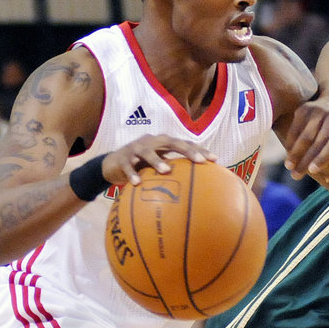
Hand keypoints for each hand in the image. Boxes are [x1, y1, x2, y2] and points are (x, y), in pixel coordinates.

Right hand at [101, 134, 216, 184]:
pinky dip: (132, 174)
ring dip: (157, 161)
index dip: (200, 150)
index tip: (215, 159)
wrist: (113, 165)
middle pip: (172, 142)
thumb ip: (176, 171)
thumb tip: (198, 186)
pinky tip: (137, 183)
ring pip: (148, 152)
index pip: (186, 144)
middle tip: (200, 161)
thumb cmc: (143, 166)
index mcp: (164, 143)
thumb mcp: (159, 166)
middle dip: (188, 151)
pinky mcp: (122, 158)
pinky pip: (128, 166)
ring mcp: (136, 148)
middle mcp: (153, 141)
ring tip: (167, 171)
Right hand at [282, 97, 328, 179]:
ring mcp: (320, 111)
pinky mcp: (306, 109)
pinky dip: (291, 142)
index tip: (312, 171)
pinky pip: (296, 128)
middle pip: (318, 142)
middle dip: (305, 160)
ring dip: (295, 153)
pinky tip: (288, 154)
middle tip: (296, 176)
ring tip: (289, 167)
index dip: (323, 158)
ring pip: (305, 136)